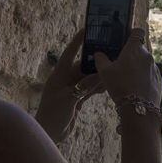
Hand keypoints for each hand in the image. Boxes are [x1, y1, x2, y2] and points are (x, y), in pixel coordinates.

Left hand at [35, 28, 105, 143]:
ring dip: (98, 76)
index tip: (86, 29)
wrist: (49, 133)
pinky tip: (106, 87)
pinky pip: (88, 89)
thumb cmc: (53, 114)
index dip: (77, 41)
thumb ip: (83, 87)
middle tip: (110, 54)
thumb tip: (98, 75)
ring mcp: (71, 89)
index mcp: (58, 75)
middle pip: (82, 66)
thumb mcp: (68, 99)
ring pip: (87, 78)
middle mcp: (65, 79)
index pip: (69, 54)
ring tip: (112, 71)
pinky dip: (96, 88)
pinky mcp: (76, 99)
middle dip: (95, 62)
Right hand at [92, 27, 161, 107]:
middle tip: (120, 64)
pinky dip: (143, 77)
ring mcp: (154, 67)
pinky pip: (149, 73)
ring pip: (144, 62)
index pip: (137, 31)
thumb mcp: (105, 72)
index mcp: (134, 49)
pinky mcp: (158, 79)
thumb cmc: (120, 86)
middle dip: (131, 54)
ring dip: (137, 66)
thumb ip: (101, 60)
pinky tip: (135, 87)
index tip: (126, 37)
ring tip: (127, 78)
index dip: (132, 32)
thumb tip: (98, 53)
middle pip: (139, 49)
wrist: (138, 107)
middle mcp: (147, 55)